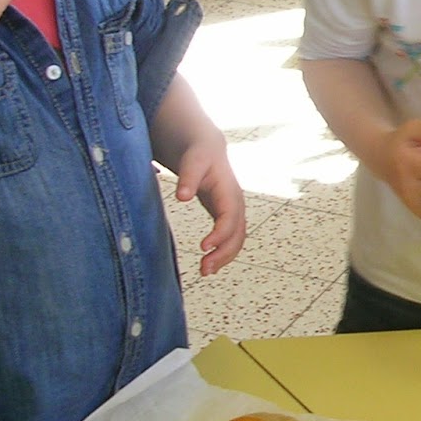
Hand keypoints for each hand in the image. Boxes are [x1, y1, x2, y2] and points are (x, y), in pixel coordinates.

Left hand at [173, 138, 245, 275]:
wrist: (208, 149)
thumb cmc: (200, 155)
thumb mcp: (193, 161)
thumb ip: (188, 177)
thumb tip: (182, 196)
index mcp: (229, 191)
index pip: (230, 217)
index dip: (220, 234)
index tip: (204, 247)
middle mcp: (236, 204)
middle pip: (238, 233)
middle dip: (224, 253)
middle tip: (205, 268)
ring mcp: (233, 211)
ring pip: (237, 239)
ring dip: (224, 257)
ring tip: (205, 271)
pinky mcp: (226, 217)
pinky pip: (231, 239)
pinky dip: (222, 253)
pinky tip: (209, 264)